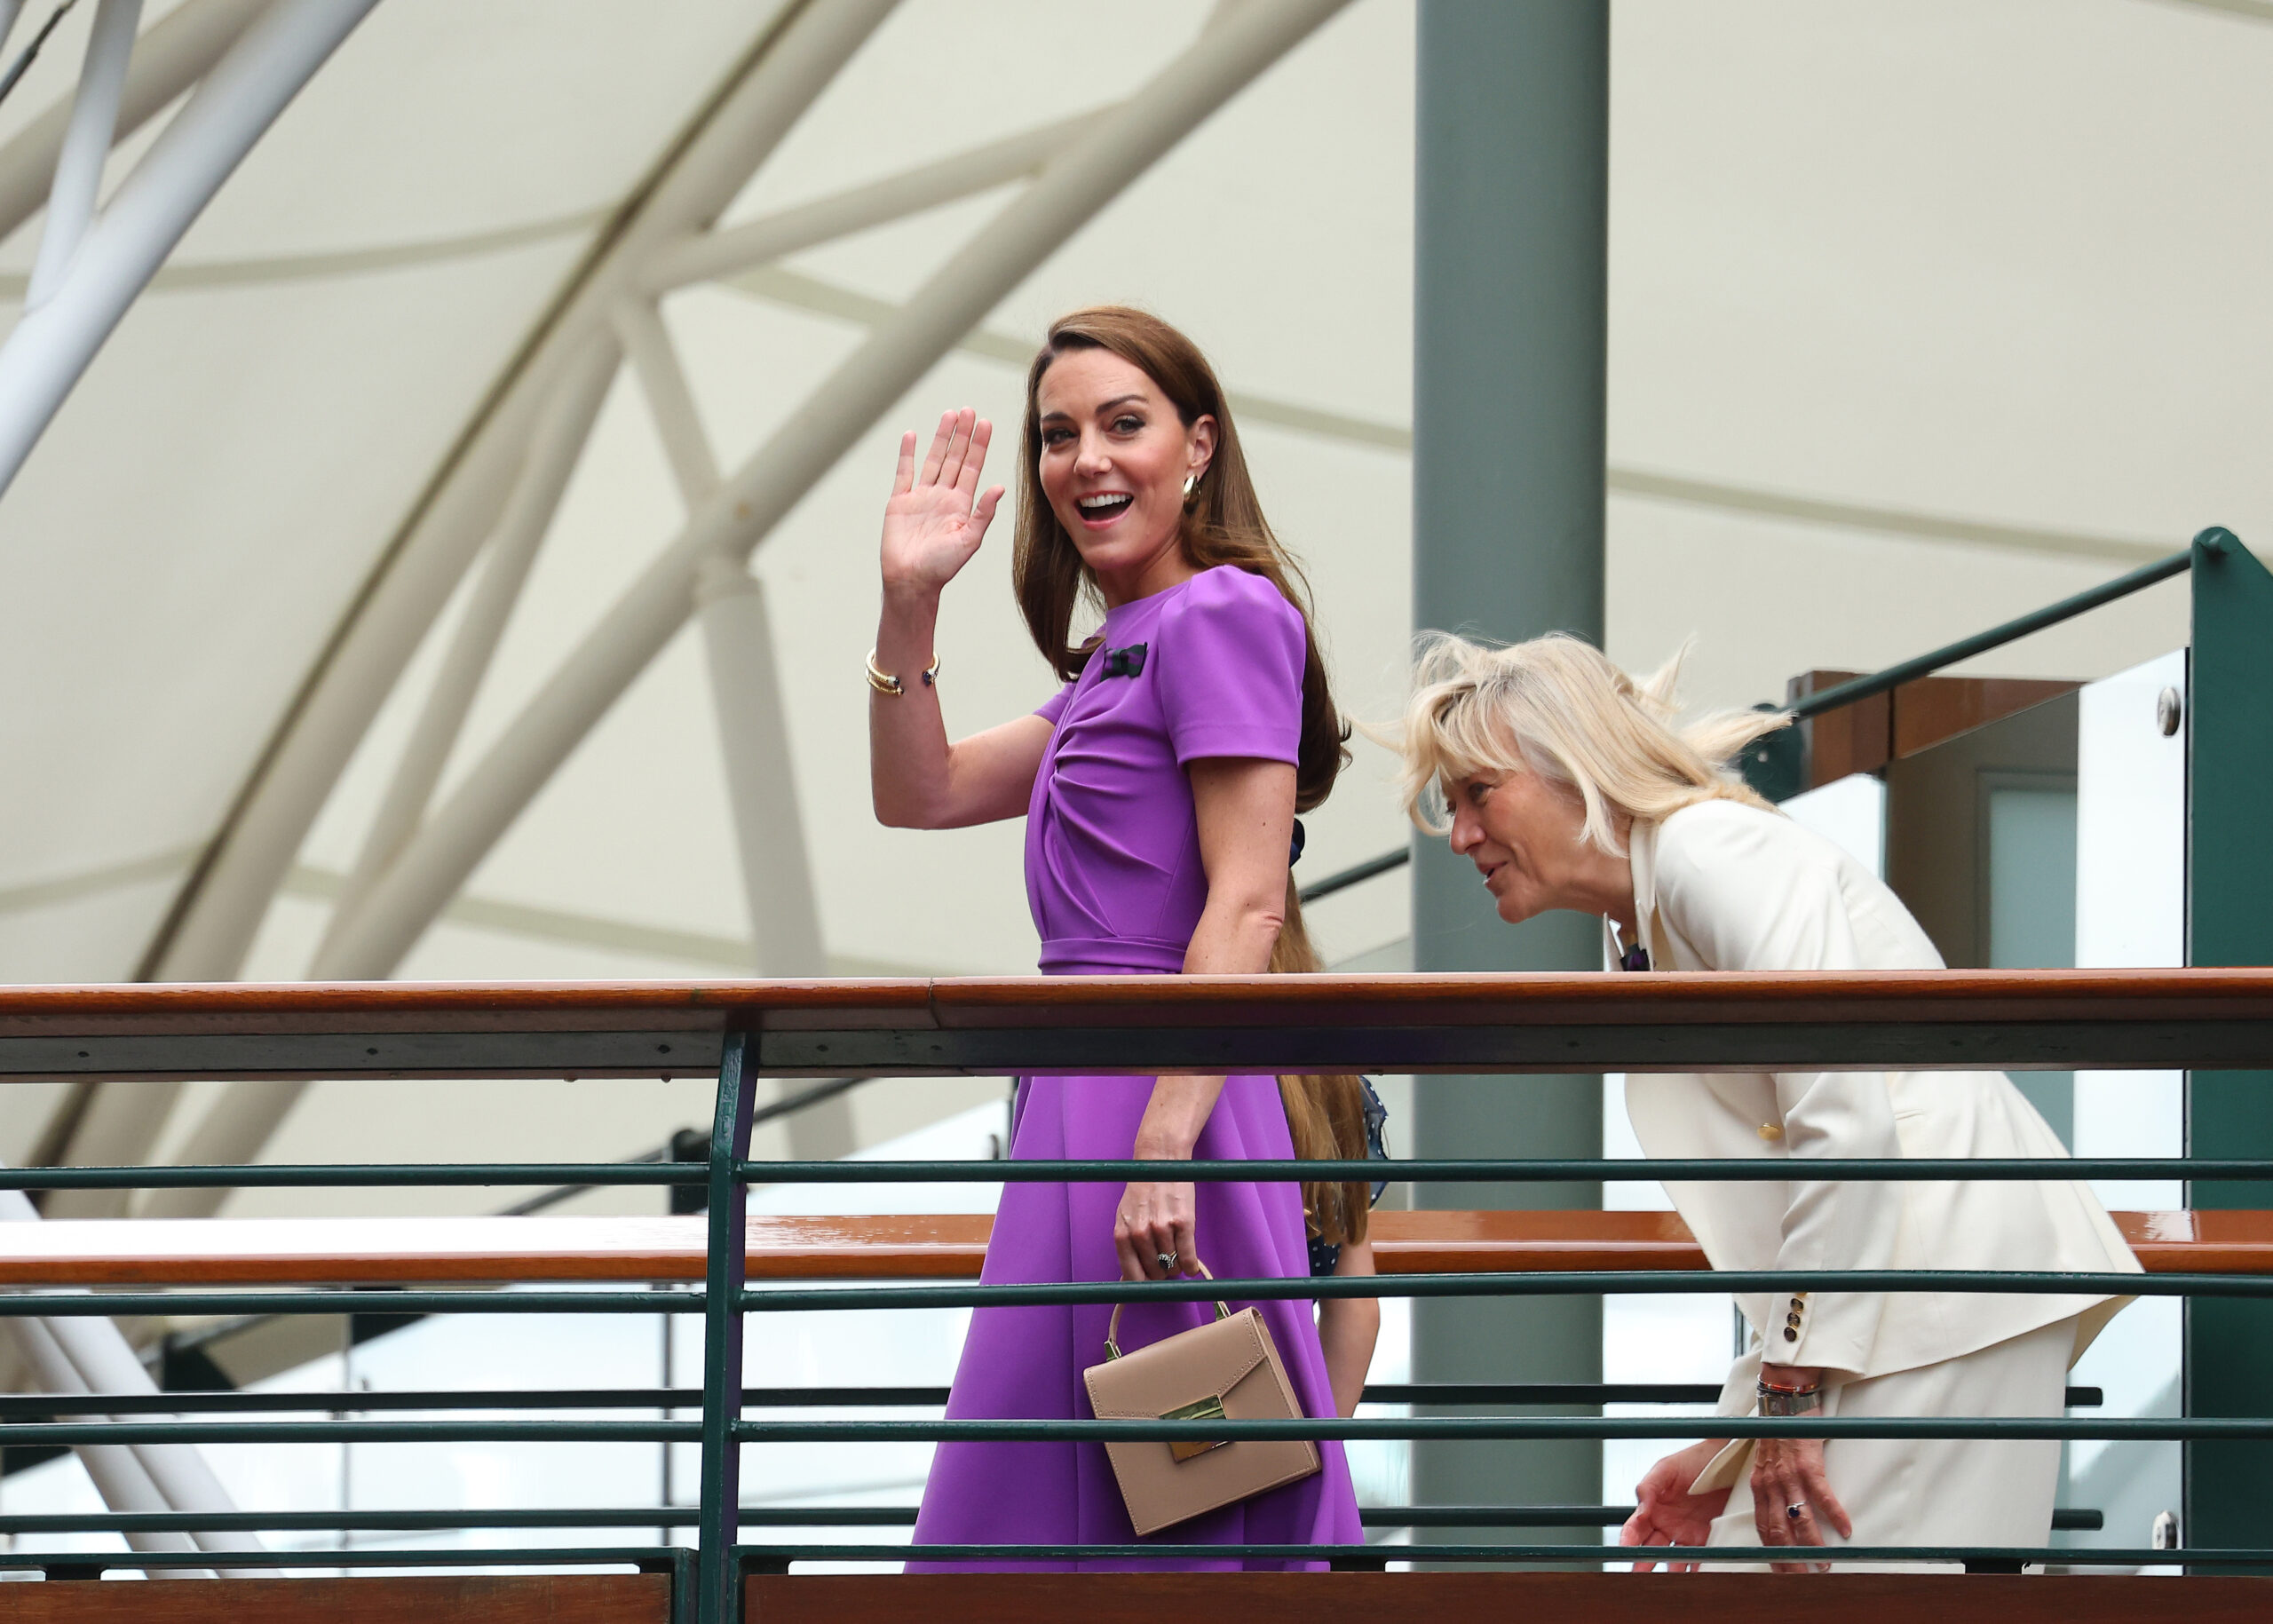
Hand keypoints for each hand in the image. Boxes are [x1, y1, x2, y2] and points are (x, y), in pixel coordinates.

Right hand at [881, 408, 1004, 597]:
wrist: (911, 581)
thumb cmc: (942, 567)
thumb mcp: (969, 540)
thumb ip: (983, 514)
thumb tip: (1000, 487)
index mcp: (961, 505)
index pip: (972, 467)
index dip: (979, 445)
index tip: (985, 423)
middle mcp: (943, 497)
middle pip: (955, 458)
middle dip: (962, 434)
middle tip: (969, 410)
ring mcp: (921, 497)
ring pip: (933, 459)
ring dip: (941, 438)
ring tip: (949, 415)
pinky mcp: (900, 502)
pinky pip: (904, 473)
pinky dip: (907, 454)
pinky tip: (912, 435)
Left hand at [1114, 1178, 1197, 1282]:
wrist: (1160, 1162)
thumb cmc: (1142, 1192)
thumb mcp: (1126, 1218)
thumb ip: (1128, 1246)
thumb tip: (1132, 1279)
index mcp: (1122, 1235)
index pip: (1132, 1277)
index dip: (1145, 1285)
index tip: (1152, 1286)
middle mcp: (1140, 1234)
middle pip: (1156, 1274)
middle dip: (1163, 1272)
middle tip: (1167, 1262)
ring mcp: (1162, 1229)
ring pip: (1173, 1268)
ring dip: (1177, 1266)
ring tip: (1177, 1254)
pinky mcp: (1183, 1223)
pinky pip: (1188, 1258)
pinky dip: (1191, 1266)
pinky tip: (1191, 1264)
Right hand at [1620, 1439, 1732, 1572]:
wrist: (1728, 1460)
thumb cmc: (1694, 1460)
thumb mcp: (1667, 1468)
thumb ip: (1649, 1486)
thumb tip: (1639, 1507)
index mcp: (1653, 1508)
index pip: (1635, 1528)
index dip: (1628, 1540)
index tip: (1625, 1549)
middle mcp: (1668, 1525)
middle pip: (1651, 1549)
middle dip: (1642, 1564)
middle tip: (1637, 1576)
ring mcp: (1688, 1535)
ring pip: (1674, 1560)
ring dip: (1670, 1572)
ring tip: (1665, 1584)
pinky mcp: (1708, 1540)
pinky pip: (1700, 1559)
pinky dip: (1696, 1570)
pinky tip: (1694, 1579)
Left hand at [1750, 1433, 1851, 1572]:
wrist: (1783, 1401)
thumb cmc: (1777, 1431)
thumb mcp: (1765, 1461)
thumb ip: (1769, 1485)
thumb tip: (1780, 1507)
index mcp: (1759, 1486)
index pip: (1763, 1528)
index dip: (1772, 1552)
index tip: (1781, 1571)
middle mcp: (1771, 1484)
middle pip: (1779, 1532)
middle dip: (1791, 1559)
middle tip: (1803, 1578)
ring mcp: (1789, 1476)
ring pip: (1800, 1519)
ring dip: (1814, 1545)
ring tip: (1825, 1563)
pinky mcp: (1808, 1465)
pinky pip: (1822, 1496)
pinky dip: (1835, 1516)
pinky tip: (1845, 1531)